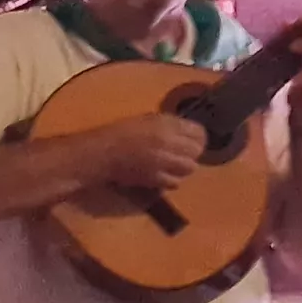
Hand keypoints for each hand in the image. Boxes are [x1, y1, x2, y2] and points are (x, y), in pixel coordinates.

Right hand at [80, 113, 211, 193]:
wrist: (102, 153)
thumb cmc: (120, 133)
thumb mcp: (147, 120)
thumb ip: (169, 126)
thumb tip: (188, 133)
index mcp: (166, 124)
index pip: (198, 132)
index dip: (199, 138)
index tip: (194, 141)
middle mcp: (168, 142)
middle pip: (197, 151)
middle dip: (193, 153)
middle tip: (183, 154)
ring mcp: (163, 162)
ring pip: (190, 168)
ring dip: (184, 167)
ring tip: (174, 166)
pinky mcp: (157, 179)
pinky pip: (176, 182)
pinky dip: (172, 180)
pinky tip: (163, 175)